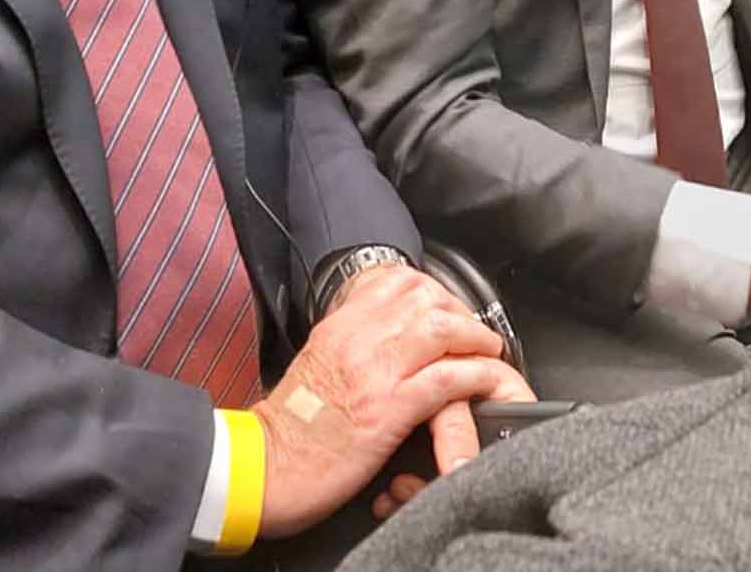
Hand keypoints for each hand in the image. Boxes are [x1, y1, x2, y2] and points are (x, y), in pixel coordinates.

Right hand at [256, 264, 531, 539]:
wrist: (262, 469)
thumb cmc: (288, 429)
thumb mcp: (316, 364)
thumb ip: (350, 343)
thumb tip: (386, 340)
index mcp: (338, 326)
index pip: (396, 281)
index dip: (435, 290)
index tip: (450, 308)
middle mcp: (356, 339)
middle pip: (426, 297)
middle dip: (461, 311)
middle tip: (475, 333)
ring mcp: (373, 373)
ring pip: (442, 329)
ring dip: (475, 339)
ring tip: (488, 352)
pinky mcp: (387, 410)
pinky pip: (446, 380)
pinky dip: (475, 376)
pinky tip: (487, 381)